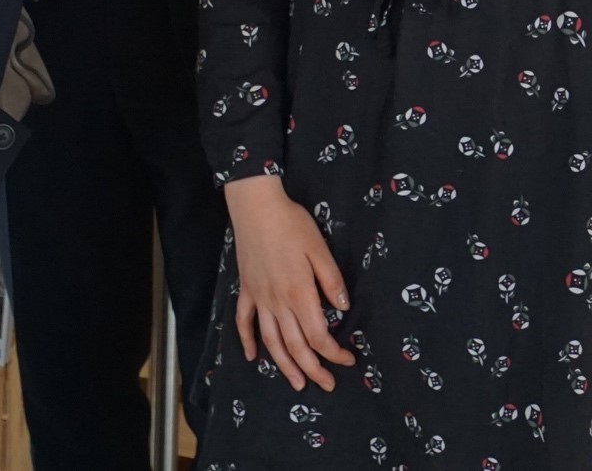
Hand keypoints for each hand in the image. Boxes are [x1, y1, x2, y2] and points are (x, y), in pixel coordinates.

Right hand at [224, 174, 353, 392]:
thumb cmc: (292, 225)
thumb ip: (332, 280)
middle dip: (314, 370)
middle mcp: (278, 302)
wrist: (256, 207)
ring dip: (284, 366)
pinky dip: (247, 341)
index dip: (334, 353)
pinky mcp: (246, 289)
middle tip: (327, 385)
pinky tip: (253, 356)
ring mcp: (259, 298)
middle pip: (296, 346)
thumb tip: (343, 308)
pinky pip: (244, 321)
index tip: (348, 359)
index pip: (318, 336)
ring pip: (271, 341)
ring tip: (297, 383)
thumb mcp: (319, 249)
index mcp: (300, 294)